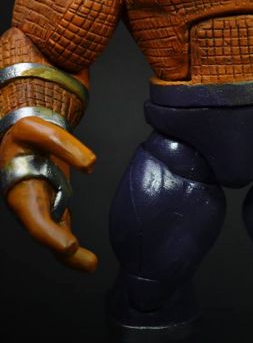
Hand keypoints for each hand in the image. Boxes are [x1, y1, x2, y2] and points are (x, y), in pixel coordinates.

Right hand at [0, 116, 96, 271]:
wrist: (21, 135)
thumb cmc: (26, 134)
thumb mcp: (39, 129)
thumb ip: (64, 144)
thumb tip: (90, 164)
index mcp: (20, 189)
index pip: (35, 218)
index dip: (50, 235)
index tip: (69, 246)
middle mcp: (28, 204)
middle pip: (45, 233)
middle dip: (62, 250)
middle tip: (86, 261)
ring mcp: (39, 208)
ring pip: (54, 236)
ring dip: (70, 255)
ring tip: (91, 264)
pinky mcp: (51, 206)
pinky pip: (61, 230)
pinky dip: (72, 247)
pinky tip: (88, 261)